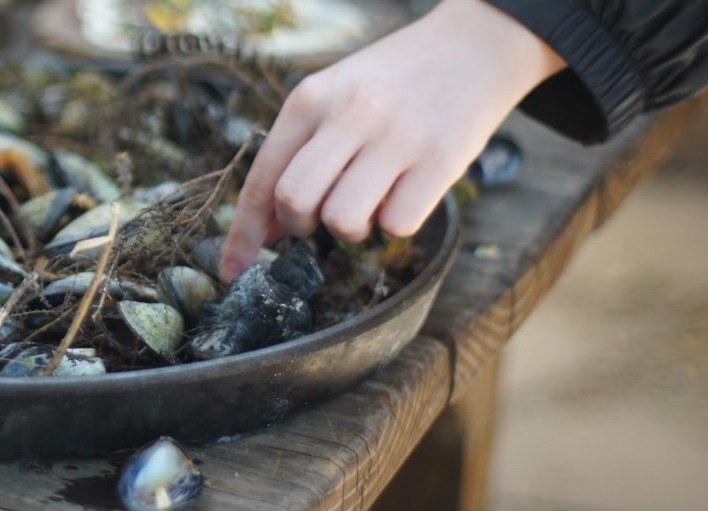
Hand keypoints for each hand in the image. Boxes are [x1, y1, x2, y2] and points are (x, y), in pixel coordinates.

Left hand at [218, 0, 565, 280]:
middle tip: (319, 218)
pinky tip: (406, 193)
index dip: (243, 233)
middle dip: (298, 227)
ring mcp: (396, 136)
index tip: (232, 270)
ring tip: (369, 200)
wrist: (475, 44)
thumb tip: (264, 229)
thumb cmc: (394, 83)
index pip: (262, 178)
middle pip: (294, 203)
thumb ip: (299, 152)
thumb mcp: (335, 97)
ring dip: (350, 228)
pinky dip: (396, 224)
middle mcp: (348, 114)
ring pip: (342, 221)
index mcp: (311, 98)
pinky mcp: (441, 159)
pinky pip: (396, 225)